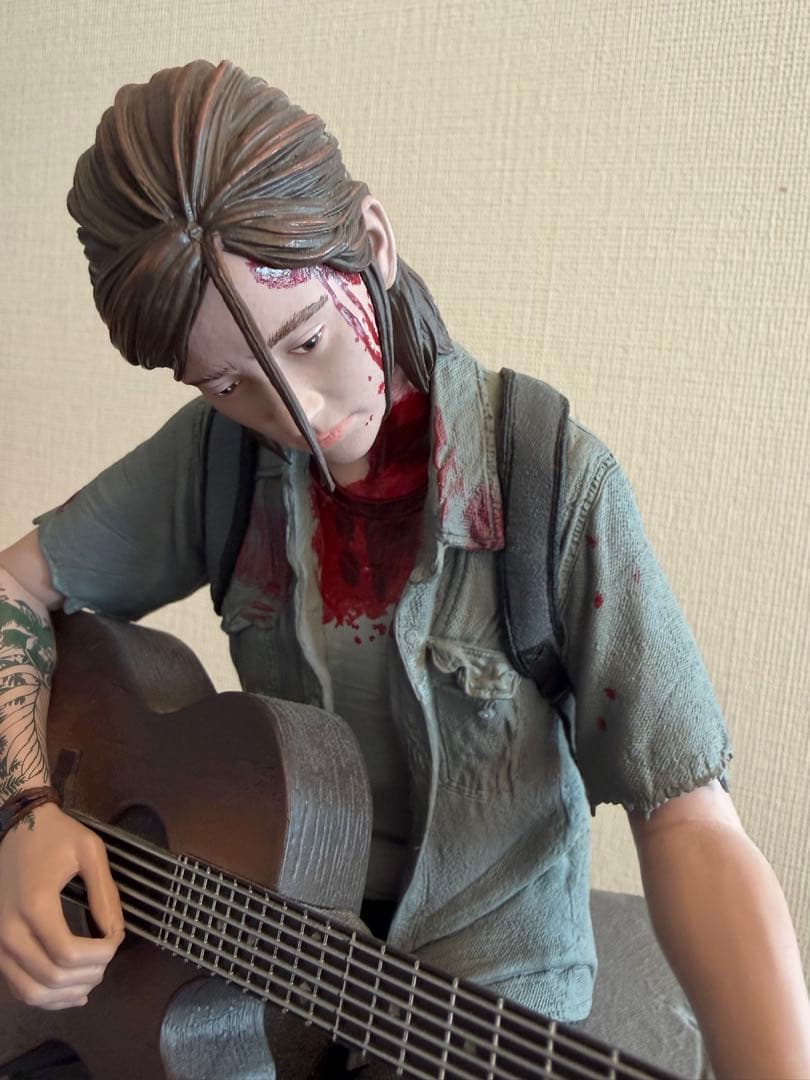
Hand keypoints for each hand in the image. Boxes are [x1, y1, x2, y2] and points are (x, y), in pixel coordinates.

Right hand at [0, 801, 123, 1008]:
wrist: (14, 828)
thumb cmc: (54, 835)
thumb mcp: (89, 851)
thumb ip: (105, 894)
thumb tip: (116, 933)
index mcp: (35, 905)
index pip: (70, 954)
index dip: (102, 954)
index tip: (116, 938)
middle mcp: (9, 931)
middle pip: (54, 977)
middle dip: (90, 974)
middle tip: (108, 956)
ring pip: (33, 992)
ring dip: (69, 994)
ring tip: (93, 976)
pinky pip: (19, 988)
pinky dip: (47, 997)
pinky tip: (71, 991)